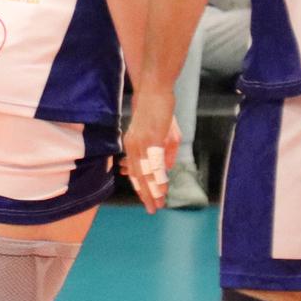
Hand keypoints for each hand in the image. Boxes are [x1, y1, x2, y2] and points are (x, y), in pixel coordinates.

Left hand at [121, 89, 180, 214]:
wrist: (154, 90)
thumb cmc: (159, 110)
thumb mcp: (164, 134)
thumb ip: (166, 154)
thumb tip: (166, 170)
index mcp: (133, 145)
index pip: (136, 171)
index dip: (142, 187)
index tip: (148, 201)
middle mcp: (133, 147)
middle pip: (139, 176)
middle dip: (146, 194)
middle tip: (152, 209)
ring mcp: (140, 144)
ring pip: (145, 173)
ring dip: (152, 190)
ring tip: (157, 204)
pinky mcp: (150, 140)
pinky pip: (153, 164)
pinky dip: (157, 178)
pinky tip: (161, 188)